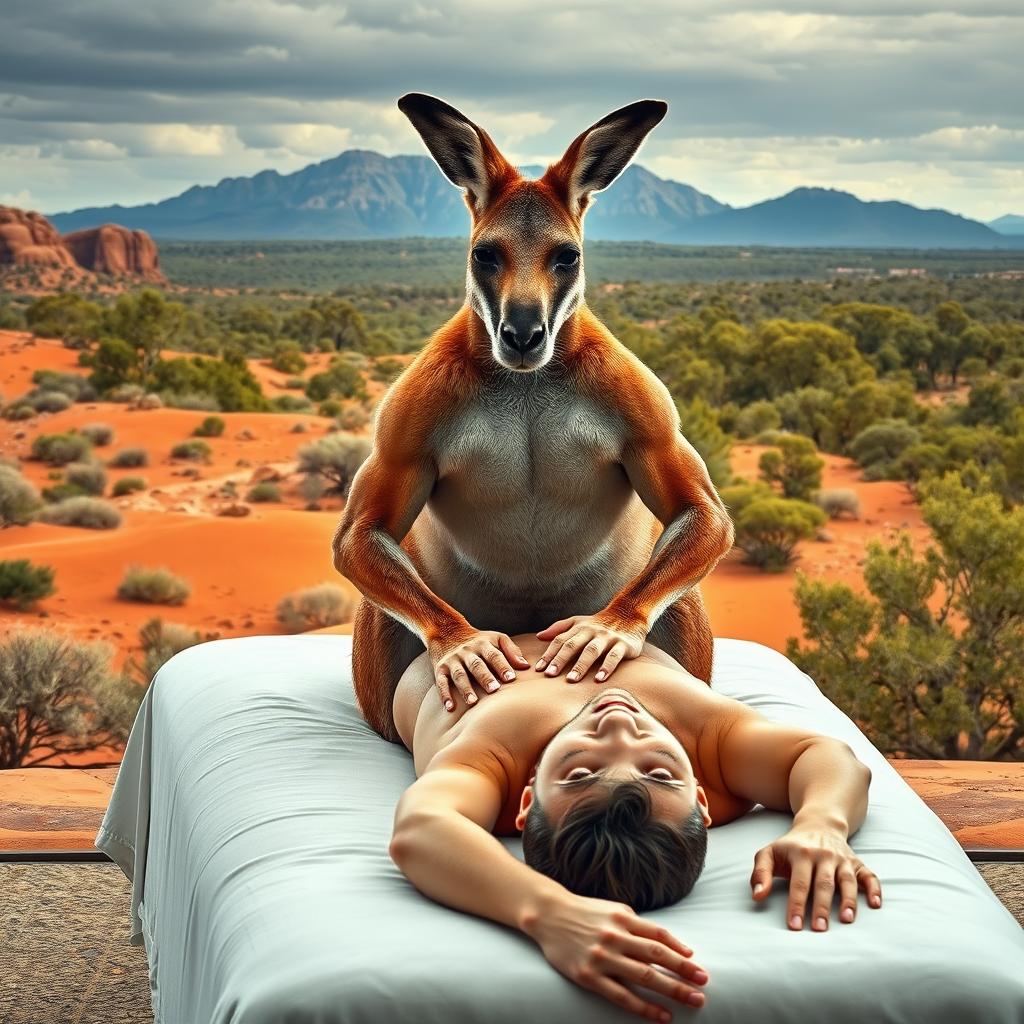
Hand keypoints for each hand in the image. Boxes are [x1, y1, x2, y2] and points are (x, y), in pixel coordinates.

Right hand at [427, 629, 529, 711]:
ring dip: (465, 688)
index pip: (494, 655)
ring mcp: (453, 660)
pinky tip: (450, 707)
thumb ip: (512, 651)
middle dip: (485, 677)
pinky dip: (444, 694)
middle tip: (494, 690)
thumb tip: (526, 666)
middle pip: (476, 665)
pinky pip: (441, 682)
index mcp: (483, 644)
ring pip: (459, 674)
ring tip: (473, 702)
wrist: (447, 632)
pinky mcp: (440, 669)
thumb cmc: (479, 641)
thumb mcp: (496, 639)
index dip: (502, 666)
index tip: (511, 678)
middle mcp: (467, 652)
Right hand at [524, 892, 708, 1020]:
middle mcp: (615, 937)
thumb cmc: (586, 913)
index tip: (698, 965)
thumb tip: (671, 944)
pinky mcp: (589, 977)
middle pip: (657, 956)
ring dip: (671, 990)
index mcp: (623, 918)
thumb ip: (638, 925)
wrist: (549, 916)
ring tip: (693, 1000)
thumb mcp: (614, 910)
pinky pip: (622, 996)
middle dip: (684, 971)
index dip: (681, 950)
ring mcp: (602, 958)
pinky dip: (645, 1007)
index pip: (659, 936)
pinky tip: (662, 1015)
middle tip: (704, 984)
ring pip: (644, 976)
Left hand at [535, 612, 645, 682]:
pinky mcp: (623, 645)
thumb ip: (559, 629)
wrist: (630, 615)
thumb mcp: (578, 622)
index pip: (560, 641)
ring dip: (580, 665)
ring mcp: (607, 638)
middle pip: (573, 645)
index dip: (549, 654)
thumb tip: (539, 636)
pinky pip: (614, 657)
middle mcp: (592, 632)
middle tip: (549, 675)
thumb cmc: (599, 623)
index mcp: (579, 628)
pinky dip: (606, 667)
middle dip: (560, 660)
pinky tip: (599, 679)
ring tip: (571, 680)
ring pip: (591, 651)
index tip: (538, 669)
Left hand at [750, 822, 882, 930]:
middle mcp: (823, 855)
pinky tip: (876, 905)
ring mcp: (842, 859)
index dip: (796, 904)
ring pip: (847, 880)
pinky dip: (875, 889)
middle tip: (819, 929)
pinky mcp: (856, 863)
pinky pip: (869, 876)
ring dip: (848, 900)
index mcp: (801, 854)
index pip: (799, 883)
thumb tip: (757, 897)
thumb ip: (760, 873)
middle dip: (821, 907)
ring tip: (846, 920)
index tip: (794, 926)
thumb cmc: (790, 847)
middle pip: (823, 884)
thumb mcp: (769, 853)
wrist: (818, 824)